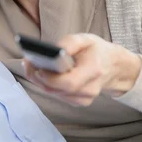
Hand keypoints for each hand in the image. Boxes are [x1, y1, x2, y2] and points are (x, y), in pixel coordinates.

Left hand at [23, 34, 141, 105]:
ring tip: (32, 66)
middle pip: (58, 90)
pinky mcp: (80, 102)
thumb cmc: (97, 51)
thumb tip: (52, 50)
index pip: (69, 82)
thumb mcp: (85, 39)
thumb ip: (69, 43)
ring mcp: (85, 98)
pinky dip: (48, 86)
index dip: (50, 78)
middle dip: (40, 78)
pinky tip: (43, 75)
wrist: (113, 66)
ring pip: (55, 94)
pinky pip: (59, 96)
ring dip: (41, 82)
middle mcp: (90, 88)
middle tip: (28, 63)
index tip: (37, 67)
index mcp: (94, 70)